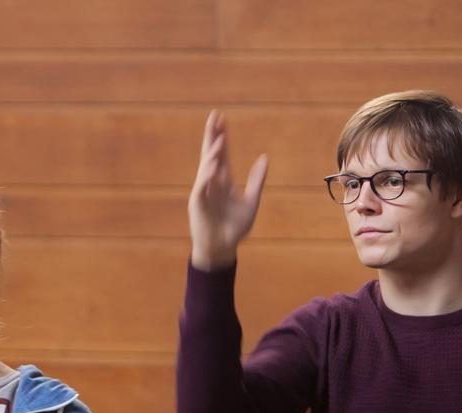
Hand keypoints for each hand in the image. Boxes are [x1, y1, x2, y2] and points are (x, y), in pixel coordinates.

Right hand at [188, 111, 267, 270]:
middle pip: (210, 154)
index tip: (222, 119)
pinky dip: (207, 175)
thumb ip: (257, 180)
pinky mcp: (197, 204)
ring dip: (212, 153)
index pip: (222, 153)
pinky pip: (202, 186)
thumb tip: (264, 157)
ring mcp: (203, 192)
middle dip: (212, 136)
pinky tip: (213, 164)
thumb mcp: (251, 201)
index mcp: (224, 180)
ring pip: (206, 167)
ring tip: (219, 139)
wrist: (222, 248)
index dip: (222, 136)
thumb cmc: (235, 227)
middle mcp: (212, 182)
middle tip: (214, 117)